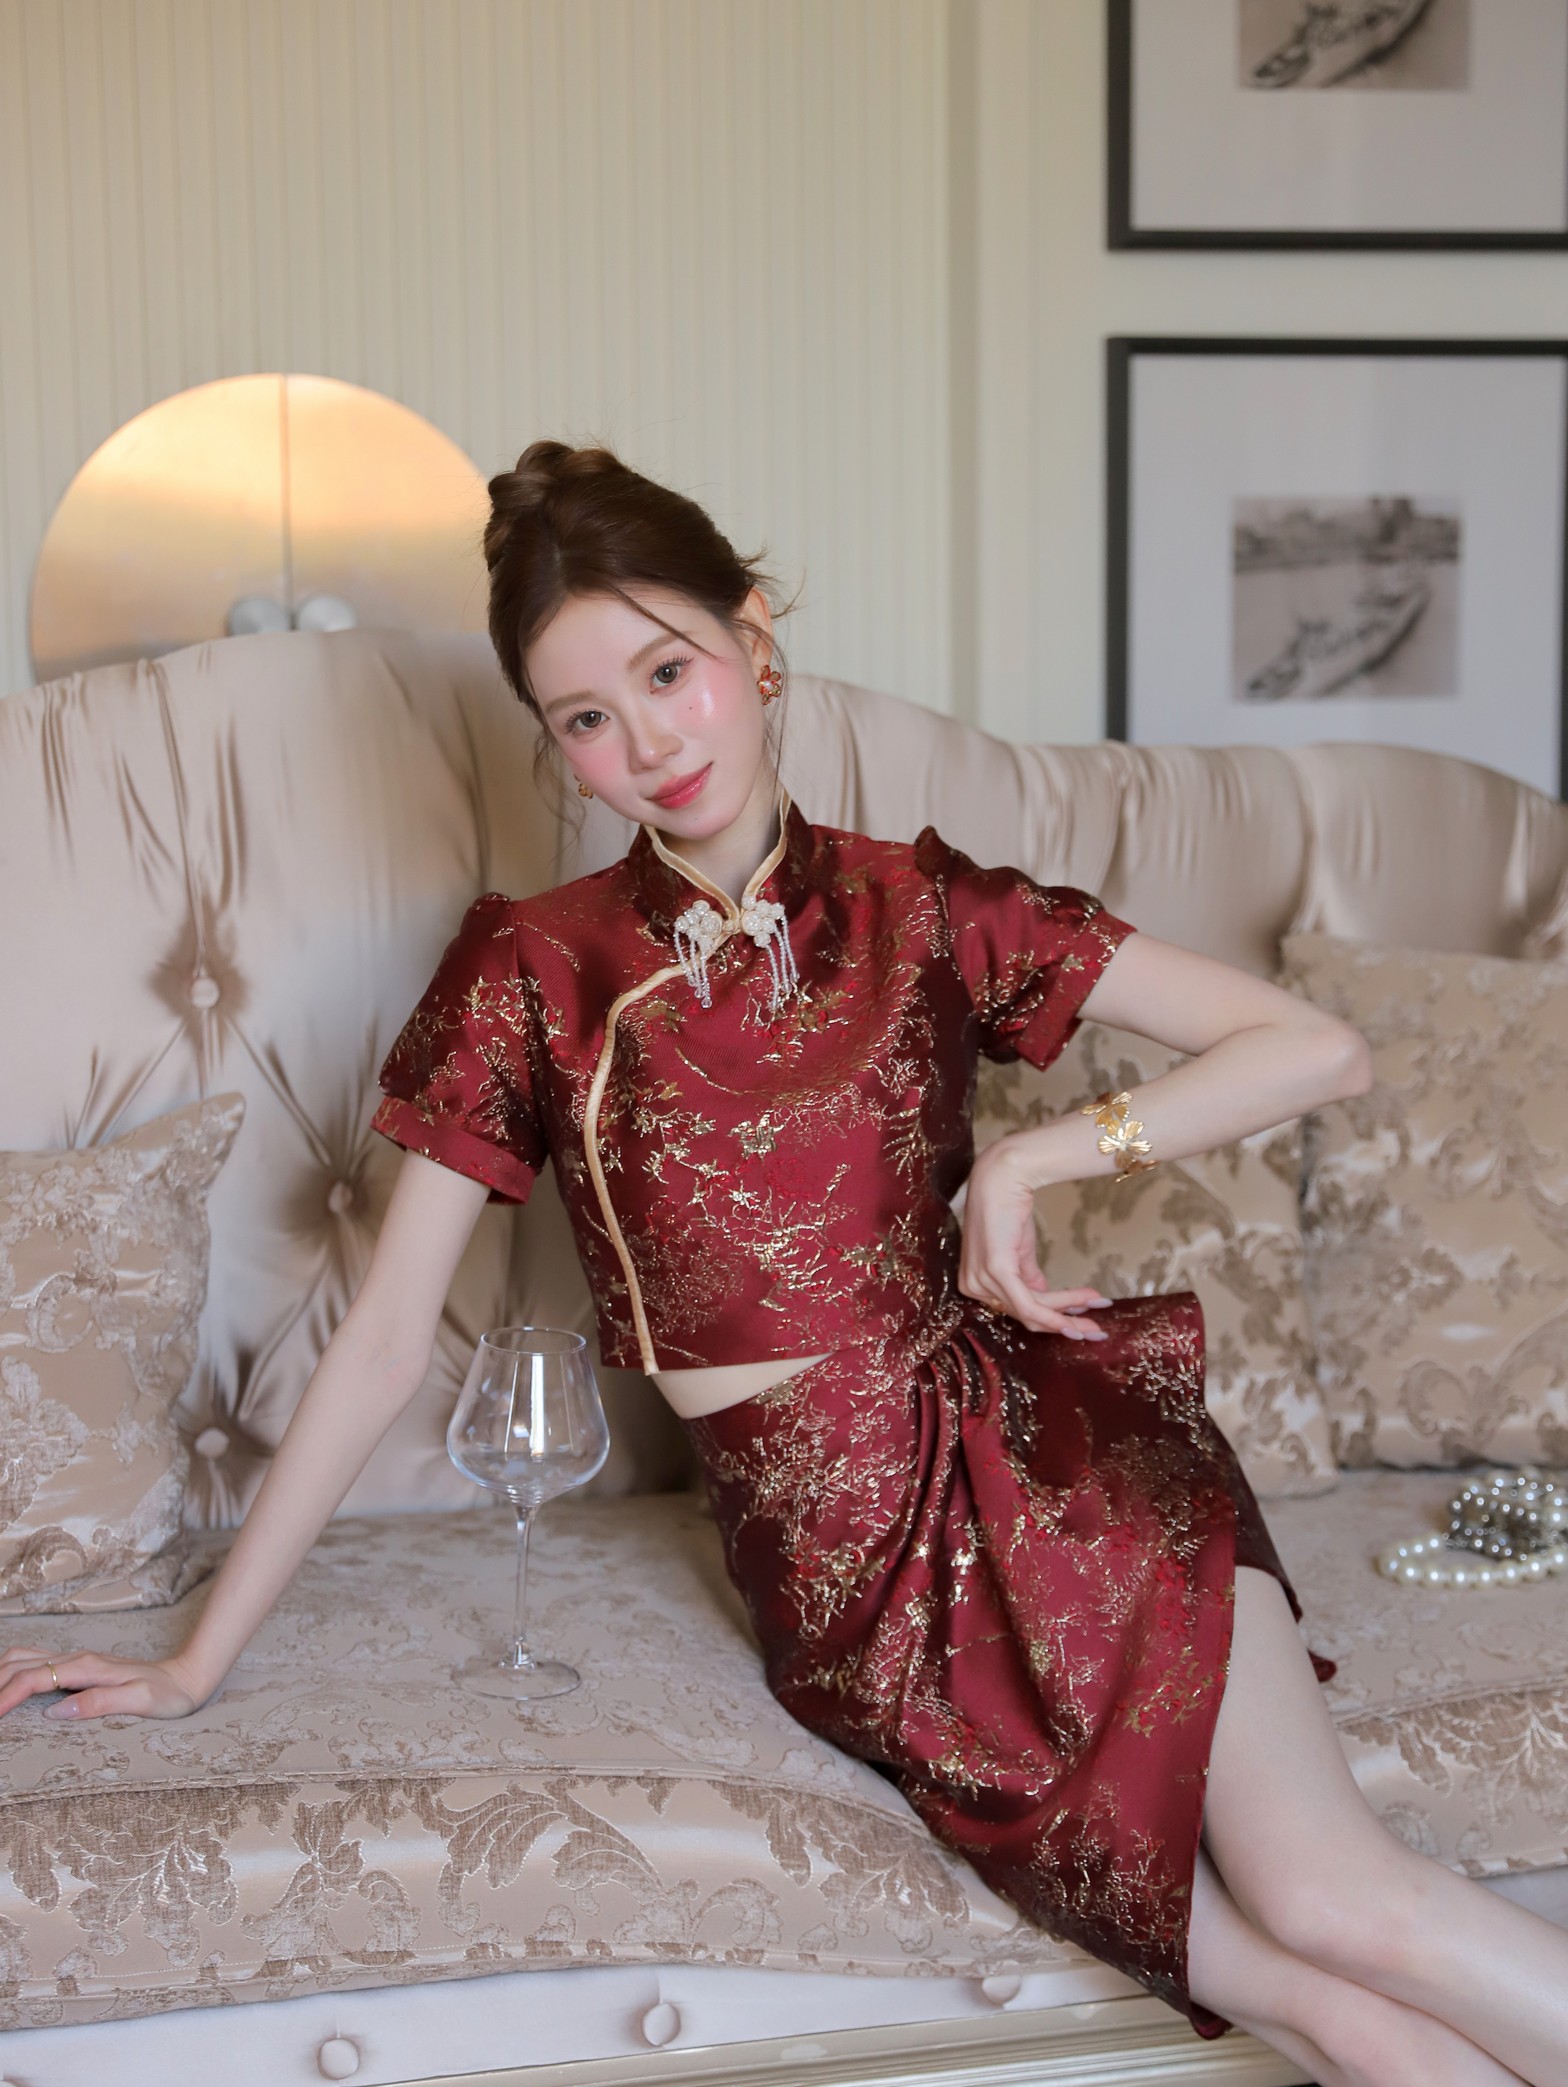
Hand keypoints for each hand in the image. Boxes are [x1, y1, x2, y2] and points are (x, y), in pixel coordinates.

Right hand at [0, 1643, 205, 1721]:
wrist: (186, 1677)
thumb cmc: (167, 1694)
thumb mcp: (140, 1701)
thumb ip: (99, 1703)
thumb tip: (55, 1711)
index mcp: (86, 1667)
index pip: (32, 1678)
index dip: (4, 1697)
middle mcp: (77, 1659)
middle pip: (18, 1663)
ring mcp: (76, 1660)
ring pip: (23, 1657)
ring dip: (0, 1674)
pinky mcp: (78, 1667)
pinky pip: (35, 1662)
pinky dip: (12, 1672)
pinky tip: (7, 1687)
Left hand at [959, 1135, 1111, 1337]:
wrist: (1004, 1177)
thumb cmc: (1007, 1209)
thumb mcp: (1019, 1252)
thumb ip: (1029, 1279)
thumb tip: (1047, 1300)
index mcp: (974, 1284)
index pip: (1016, 1313)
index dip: (1052, 1320)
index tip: (1083, 1322)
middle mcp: (973, 1287)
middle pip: (1027, 1318)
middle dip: (1067, 1324)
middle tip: (1098, 1330)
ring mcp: (981, 1281)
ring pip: (1034, 1311)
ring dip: (1072, 1309)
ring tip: (1100, 1302)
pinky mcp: (997, 1272)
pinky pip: (1031, 1304)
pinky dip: (1061, 1308)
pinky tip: (1085, 1302)